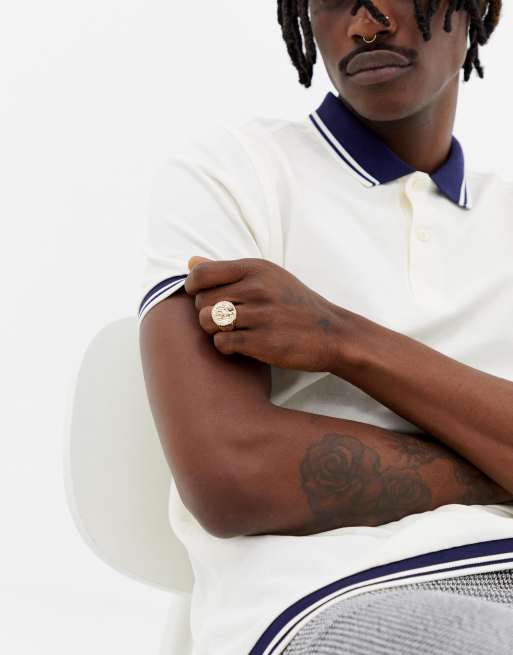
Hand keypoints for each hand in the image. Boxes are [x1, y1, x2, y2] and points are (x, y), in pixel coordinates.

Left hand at [185, 256, 344, 371]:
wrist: (332, 333)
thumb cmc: (296, 304)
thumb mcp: (268, 277)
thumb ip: (228, 271)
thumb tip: (191, 262)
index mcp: (256, 268)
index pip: (202, 274)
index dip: (193, 287)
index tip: (201, 296)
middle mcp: (257, 288)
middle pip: (202, 301)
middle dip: (206, 312)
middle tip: (224, 319)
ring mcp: (261, 315)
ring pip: (207, 322)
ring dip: (214, 330)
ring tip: (231, 331)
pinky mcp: (263, 342)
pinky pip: (221, 343)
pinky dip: (225, 346)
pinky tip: (240, 344)